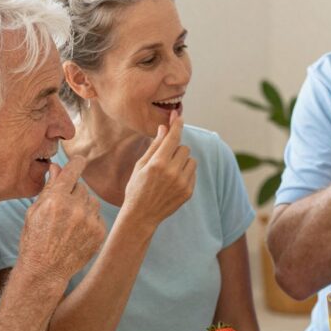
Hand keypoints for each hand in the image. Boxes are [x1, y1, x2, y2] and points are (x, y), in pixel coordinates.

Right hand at [18, 157, 104, 283]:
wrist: (46, 269)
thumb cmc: (35, 239)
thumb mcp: (35, 211)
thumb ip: (49, 188)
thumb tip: (57, 166)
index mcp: (57, 199)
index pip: (72, 171)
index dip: (77, 162)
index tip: (80, 159)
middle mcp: (76, 208)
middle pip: (81, 187)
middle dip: (73, 192)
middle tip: (62, 206)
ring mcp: (90, 221)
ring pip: (92, 201)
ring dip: (83, 205)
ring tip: (69, 221)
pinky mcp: (99, 232)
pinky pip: (97, 216)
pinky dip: (89, 220)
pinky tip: (76, 232)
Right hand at [123, 111, 195, 227]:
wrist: (141, 215)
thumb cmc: (137, 187)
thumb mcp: (141, 165)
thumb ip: (155, 146)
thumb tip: (165, 127)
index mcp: (157, 163)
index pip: (173, 137)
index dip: (177, 125)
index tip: (179, 115)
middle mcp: (172, 172)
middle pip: (184, 148)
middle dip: (175, 150)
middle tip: (164, 159)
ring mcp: (182, 183)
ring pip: (191, 160)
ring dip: (182, 161)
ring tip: (169, 172)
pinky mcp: (189, 191)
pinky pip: (193, 173)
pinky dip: (185, 173)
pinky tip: (173, 182)